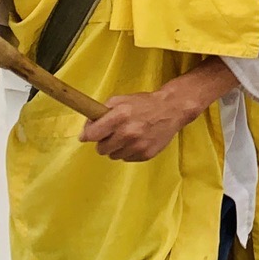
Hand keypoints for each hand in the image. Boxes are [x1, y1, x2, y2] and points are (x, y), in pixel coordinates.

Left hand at [80, 88, 197, 161]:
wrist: (172, 109)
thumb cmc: (143, 103)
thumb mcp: (120, 100)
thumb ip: (101, 112)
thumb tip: (86, 130)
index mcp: (120, 115)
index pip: (92, 134)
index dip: (87, 134)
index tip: (87, 134)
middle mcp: (128, 132)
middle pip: (101, 149)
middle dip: (104, 141)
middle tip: (113, 133)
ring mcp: (138, 146)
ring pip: (113, 156)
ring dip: (116, 147)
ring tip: (127, 136)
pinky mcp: (146, 155)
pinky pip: (126, 159)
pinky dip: (128, 151)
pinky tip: (137, 141)